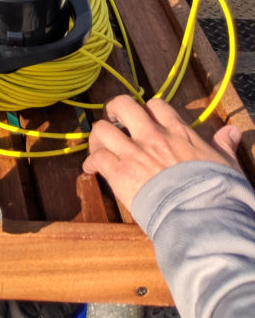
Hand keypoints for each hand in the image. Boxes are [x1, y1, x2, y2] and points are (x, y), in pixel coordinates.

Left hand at [83, 95, 242, 213]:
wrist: (203, 218)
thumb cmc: (219, 193)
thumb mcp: (227, 165)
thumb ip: (224, 146)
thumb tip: (232, 132)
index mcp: (177, 131)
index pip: (156, 105)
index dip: (147, 110)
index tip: (144, 120)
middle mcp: (152, 136)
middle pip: (123, 105)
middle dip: (114, 109)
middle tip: (113, 120)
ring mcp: (133, 153)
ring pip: (102, 129)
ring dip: (98, 138)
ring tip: (99, 147)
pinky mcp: (120, 173)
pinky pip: (97, 158)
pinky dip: (91, 163)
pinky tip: (91, 170)